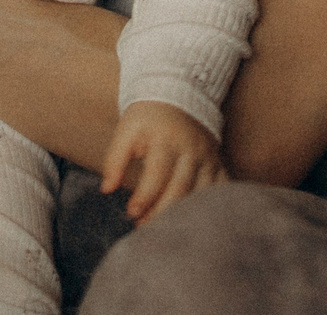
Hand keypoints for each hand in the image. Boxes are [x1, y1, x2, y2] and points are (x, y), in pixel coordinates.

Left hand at [100, 101, 224, 223]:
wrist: (178, 97)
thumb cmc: (147, 119)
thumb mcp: (126, 131)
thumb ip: (114, 159)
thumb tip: (106, 189)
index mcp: (166, 140)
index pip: (157, 173)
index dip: (145, 196)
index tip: (131, 213)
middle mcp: (191, 150)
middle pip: (180, 189)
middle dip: (161, 212)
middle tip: (143, 228)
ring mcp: (208, 158)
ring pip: (200, 194)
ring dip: (183, 215)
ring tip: (163, 229)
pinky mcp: (218, 165)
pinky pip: (220, 191)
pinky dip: (211, 209)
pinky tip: (195, 222)